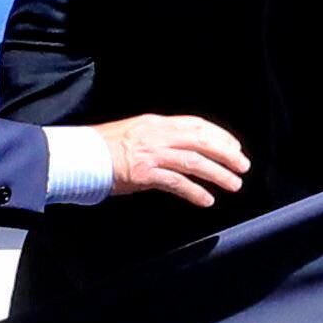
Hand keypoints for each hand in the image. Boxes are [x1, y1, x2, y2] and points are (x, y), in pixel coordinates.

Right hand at [95, 114, 251, 207]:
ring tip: (234, 185)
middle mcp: (157, 135)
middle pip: (202, 141)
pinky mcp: (145, 174)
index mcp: (156, 123)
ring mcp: (152, 154)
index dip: (219, 135)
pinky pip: (177, 183)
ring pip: (195, 162)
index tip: (234, 146)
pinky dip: (195, 192)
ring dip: (218, 174)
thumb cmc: (103, 147)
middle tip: (243, 166)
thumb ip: (157, 137)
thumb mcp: (135, 132)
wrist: (79, 155)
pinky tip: (207, 200)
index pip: (196, 124)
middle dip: (227, 153)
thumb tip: (179, 147)